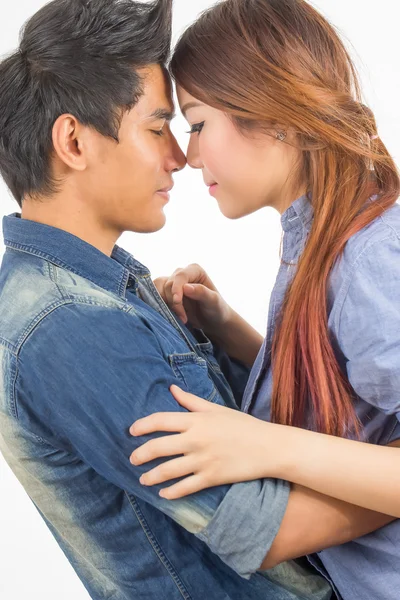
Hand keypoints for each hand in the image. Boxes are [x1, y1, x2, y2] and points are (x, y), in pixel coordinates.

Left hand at [129, 385, 274, 498]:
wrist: (268, 447)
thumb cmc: (242, 425)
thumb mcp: (216, 409)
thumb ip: (190, 401)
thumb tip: (171, 389)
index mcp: (196, 420)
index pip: (160, 420)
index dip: (142, 425)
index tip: (132, 431)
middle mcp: (196, 440)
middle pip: (158, 447)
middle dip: (140, 454)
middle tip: (132, 459)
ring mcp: (203, 460)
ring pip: (168, 470)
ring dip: (151, 476)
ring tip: (142, 479)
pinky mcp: (211, 478)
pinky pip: (185, 488)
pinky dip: (171, 492)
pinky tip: (163, 494)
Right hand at [153, 263, 231, 331]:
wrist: (212, 321)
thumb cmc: (217, 309)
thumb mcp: (214, 302)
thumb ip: (202, 293)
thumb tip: (186, 287)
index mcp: (194, 270)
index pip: (180, 276)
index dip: (176, 289)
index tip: (177, 302)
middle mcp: (181, 274)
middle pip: (167, 284)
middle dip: (173, 302)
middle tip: (183, 318)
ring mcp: (172, 283)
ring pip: (158, 289)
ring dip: (164, 305)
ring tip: (178, 318)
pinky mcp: (165, 293)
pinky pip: (155, 297)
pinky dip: (159, 306)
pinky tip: (169, 316)